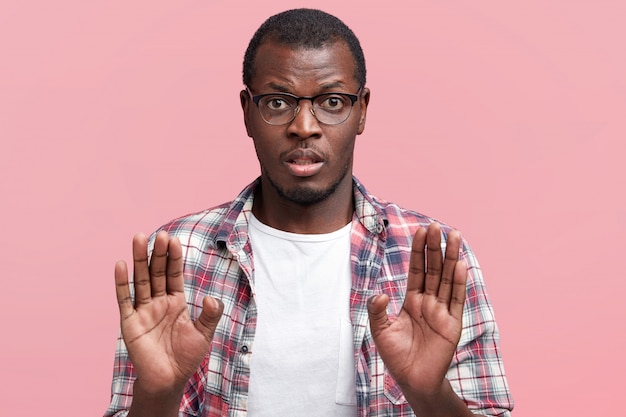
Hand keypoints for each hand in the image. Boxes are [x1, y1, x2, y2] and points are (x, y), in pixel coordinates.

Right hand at [115, 231, 223, 394]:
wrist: (169, 381)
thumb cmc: (186, 357)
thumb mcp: (204, 334)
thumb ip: (210, 315)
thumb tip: (212, 297)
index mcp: (176, 301)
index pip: (174, 274)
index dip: (174, 258)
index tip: (174, 240)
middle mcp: (158, 302)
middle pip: (157, 272)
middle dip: (158, 254)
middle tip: (159, 234)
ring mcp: (143, 310)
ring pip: (141, 280)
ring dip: (139, 260)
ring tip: (138, 238)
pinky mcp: (130, 322)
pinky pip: (125, 299)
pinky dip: (121, 282)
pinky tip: (120, 264)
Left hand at [367, 222, 466, 397]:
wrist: (412, 380)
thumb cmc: (396, 356)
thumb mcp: (380, 331)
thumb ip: (377, 311)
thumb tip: (380, 294)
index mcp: (412, 300)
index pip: (416, 270)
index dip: (418, 251)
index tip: (420, 231)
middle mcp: (428, 302)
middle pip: (433, 269)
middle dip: (434, 247)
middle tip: (437, 226)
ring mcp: (442, 311)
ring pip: (446, 278)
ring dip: (450, 258)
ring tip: (454, 236)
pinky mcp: (452, 324)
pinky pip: (456, 300)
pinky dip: (458, 282)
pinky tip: (460, 264)